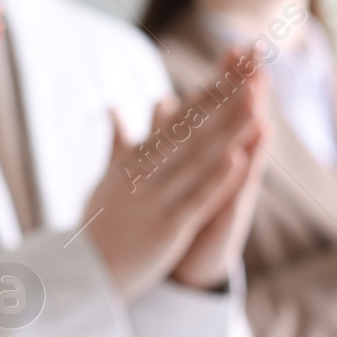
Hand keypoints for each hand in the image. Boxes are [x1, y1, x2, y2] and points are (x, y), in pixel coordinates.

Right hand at [84, 50, 267, 299]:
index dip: (209, 90)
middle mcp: (147, 172)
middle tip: (252, 67)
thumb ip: (116, 141)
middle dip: (224, 98)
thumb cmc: (98, 224)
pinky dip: (216, 179)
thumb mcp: (106, 175)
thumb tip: (112, 107)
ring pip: (199, 159)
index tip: (233, 65)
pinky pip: (195, 199)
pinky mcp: (166, 227)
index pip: (179, 118)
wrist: (81, 271)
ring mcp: (157, 198)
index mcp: (136, 158)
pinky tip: (238, 159)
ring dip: (228, 130)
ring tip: (255, 102)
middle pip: (192, 129)